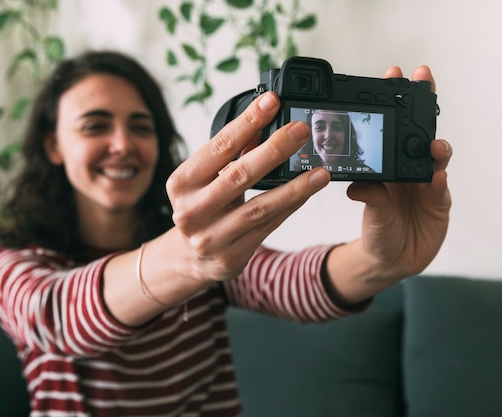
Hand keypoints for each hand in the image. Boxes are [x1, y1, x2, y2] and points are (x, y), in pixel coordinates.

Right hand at [166, 92, 330, 282]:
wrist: (190, 257)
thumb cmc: (201, 208)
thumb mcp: (205, 179)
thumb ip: (231, 155)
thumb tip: (264, 123)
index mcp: (181, 183)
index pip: (219, 147)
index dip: (247, 122)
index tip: (271, 102)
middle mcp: (191, 210)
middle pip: (240, 174)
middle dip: (275, 149)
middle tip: (301, 130)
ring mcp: (210, 237)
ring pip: (260, 206)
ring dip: (295, 187)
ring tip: (319, 171)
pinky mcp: (231, 255)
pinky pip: (268, 226)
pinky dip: (290, 206)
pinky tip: (307, 192)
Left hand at [325, 65, 451, 302]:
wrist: (391, 260)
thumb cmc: (378, 229)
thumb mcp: (370, 211)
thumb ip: (370, 197)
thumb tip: (359, 185)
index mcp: (389, 164)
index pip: (394, 127)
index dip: (397, 101)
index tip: (394, 74)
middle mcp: (410, 169)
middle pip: (420, 132)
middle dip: (424, 105)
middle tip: (424, 80)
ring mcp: (427, 185)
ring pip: (435, 159)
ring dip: (436, 148)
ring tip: (433, 145)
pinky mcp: (439, 204)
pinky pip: (440, 192)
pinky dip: (438, 185)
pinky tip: (435, 179)